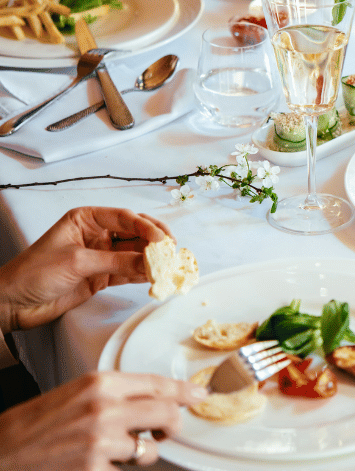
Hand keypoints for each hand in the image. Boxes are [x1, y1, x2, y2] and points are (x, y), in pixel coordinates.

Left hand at [0, 207, 170, 333]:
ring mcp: (100, 256)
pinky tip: (156, 276)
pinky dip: (143, 274)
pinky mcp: (101, 276)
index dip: (147, 227)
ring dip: (152, 260)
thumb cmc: (33, 273)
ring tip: (169, 266)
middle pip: (135, 233)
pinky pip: (128, 271)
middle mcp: (96, 234)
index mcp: (86, 219)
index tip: (163, 240)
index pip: (126, 218)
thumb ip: (116, 261)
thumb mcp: (77, 262)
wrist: (12, 304)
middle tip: (172, 250)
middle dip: (155, 241)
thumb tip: (150, 261)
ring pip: (135, 253)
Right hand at [0, 371, 206, 469]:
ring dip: (139, 454)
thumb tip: (155, 399)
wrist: (2, 453)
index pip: (158, 384)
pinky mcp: (95, 470)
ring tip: (112, 451)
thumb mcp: (76, 394)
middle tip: (164, 431)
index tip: (200, 396)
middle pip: (166, 414)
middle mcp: (105, 409)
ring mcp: (101, 442)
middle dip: (172, 426)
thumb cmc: (35, 425)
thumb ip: (116, 394)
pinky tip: (94, 464)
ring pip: (149, 449)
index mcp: (101, 384)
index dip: (185, 392)